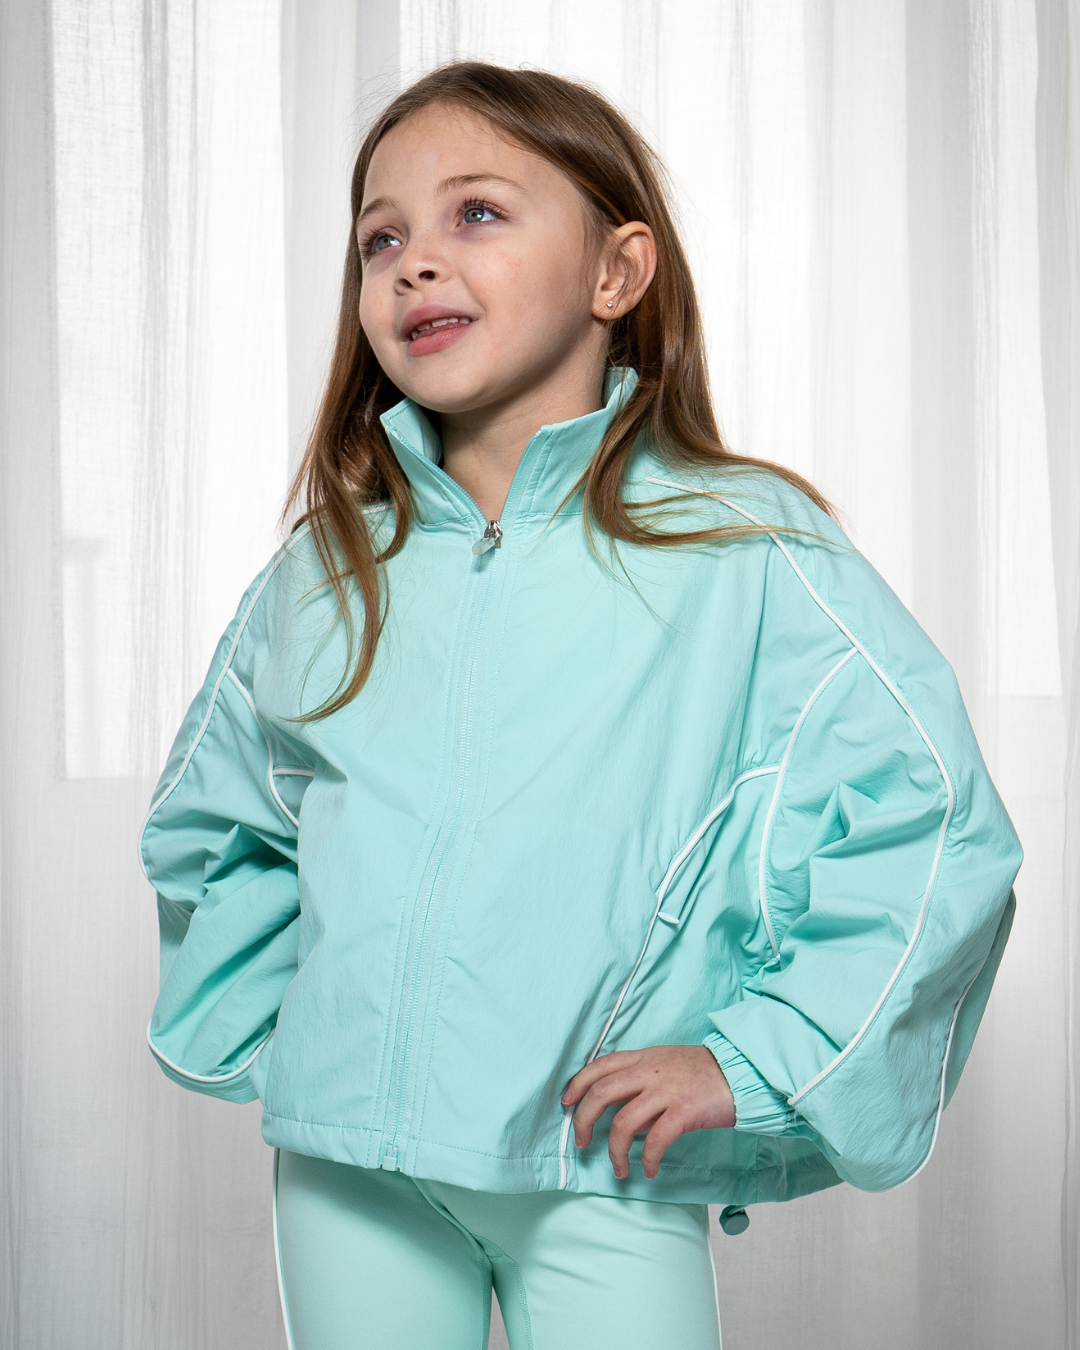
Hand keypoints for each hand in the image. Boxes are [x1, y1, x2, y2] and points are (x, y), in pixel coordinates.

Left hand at [561, 1045, 735, 1180]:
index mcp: (643, 1058)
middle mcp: (649, 1071)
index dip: (577, 1085)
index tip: (566, 1103)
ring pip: (623, 1123)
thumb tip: (617, 1108)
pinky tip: (648, 1169)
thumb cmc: (701, 1072)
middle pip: (601, 1093)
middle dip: (583, 1120)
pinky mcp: (683, 1112)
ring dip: (614, 1151)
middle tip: (581, 1141)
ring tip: (618, 1169)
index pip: (599, 1066)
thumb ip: (640, 1079)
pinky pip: (654, 1141)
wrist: (738, 1073)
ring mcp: (666, 1091)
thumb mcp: (665, 1063)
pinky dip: (646, 1159)